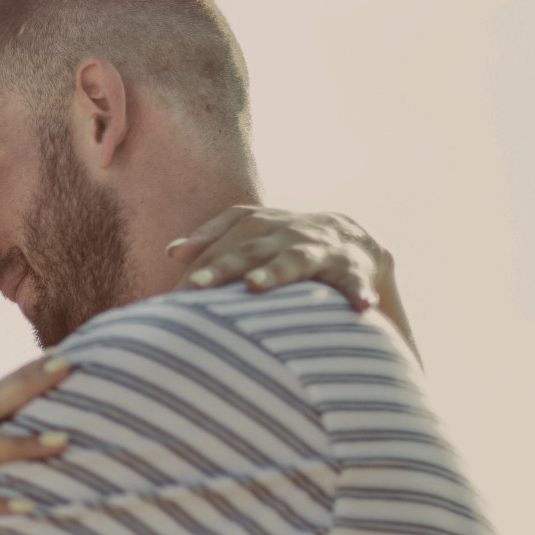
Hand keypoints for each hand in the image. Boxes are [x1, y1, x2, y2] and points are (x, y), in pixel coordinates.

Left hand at [167, 205, 390, 311]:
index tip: (174, 293)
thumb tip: (172, 252)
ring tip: (254, 286)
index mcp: (259, 226)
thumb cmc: (287, 241)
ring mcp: (318, 249)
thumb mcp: (252, 230)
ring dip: (274, 272)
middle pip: (248, 249)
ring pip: (293, 260)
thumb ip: (212, 238)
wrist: (357, 237)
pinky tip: (361, 308)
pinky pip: (354, 281)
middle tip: (195, 288)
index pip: (222, 247)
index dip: (198, 267)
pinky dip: (358, 293)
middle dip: (222, 268)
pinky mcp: (353, 268)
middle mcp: (285, 234)